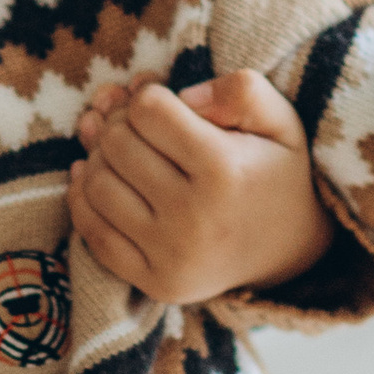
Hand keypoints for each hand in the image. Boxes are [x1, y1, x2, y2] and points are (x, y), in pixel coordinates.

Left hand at [69, 72, 331, 301]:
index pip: (147, 110)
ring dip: (99, 158)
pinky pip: (92, 233)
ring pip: (97, 185)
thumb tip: (184, 97)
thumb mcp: (281, 120)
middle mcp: (194, 217)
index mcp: (224, 171)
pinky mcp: (155, 282)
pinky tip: (98, 178)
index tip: (162, 103)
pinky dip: (83, 199)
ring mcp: (171, 256)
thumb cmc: (275, 172)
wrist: (290, 249)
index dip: (148, 95)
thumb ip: (243, 91)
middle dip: (120, 123)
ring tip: (122, 152)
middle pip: (116, 144)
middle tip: (138, 126)